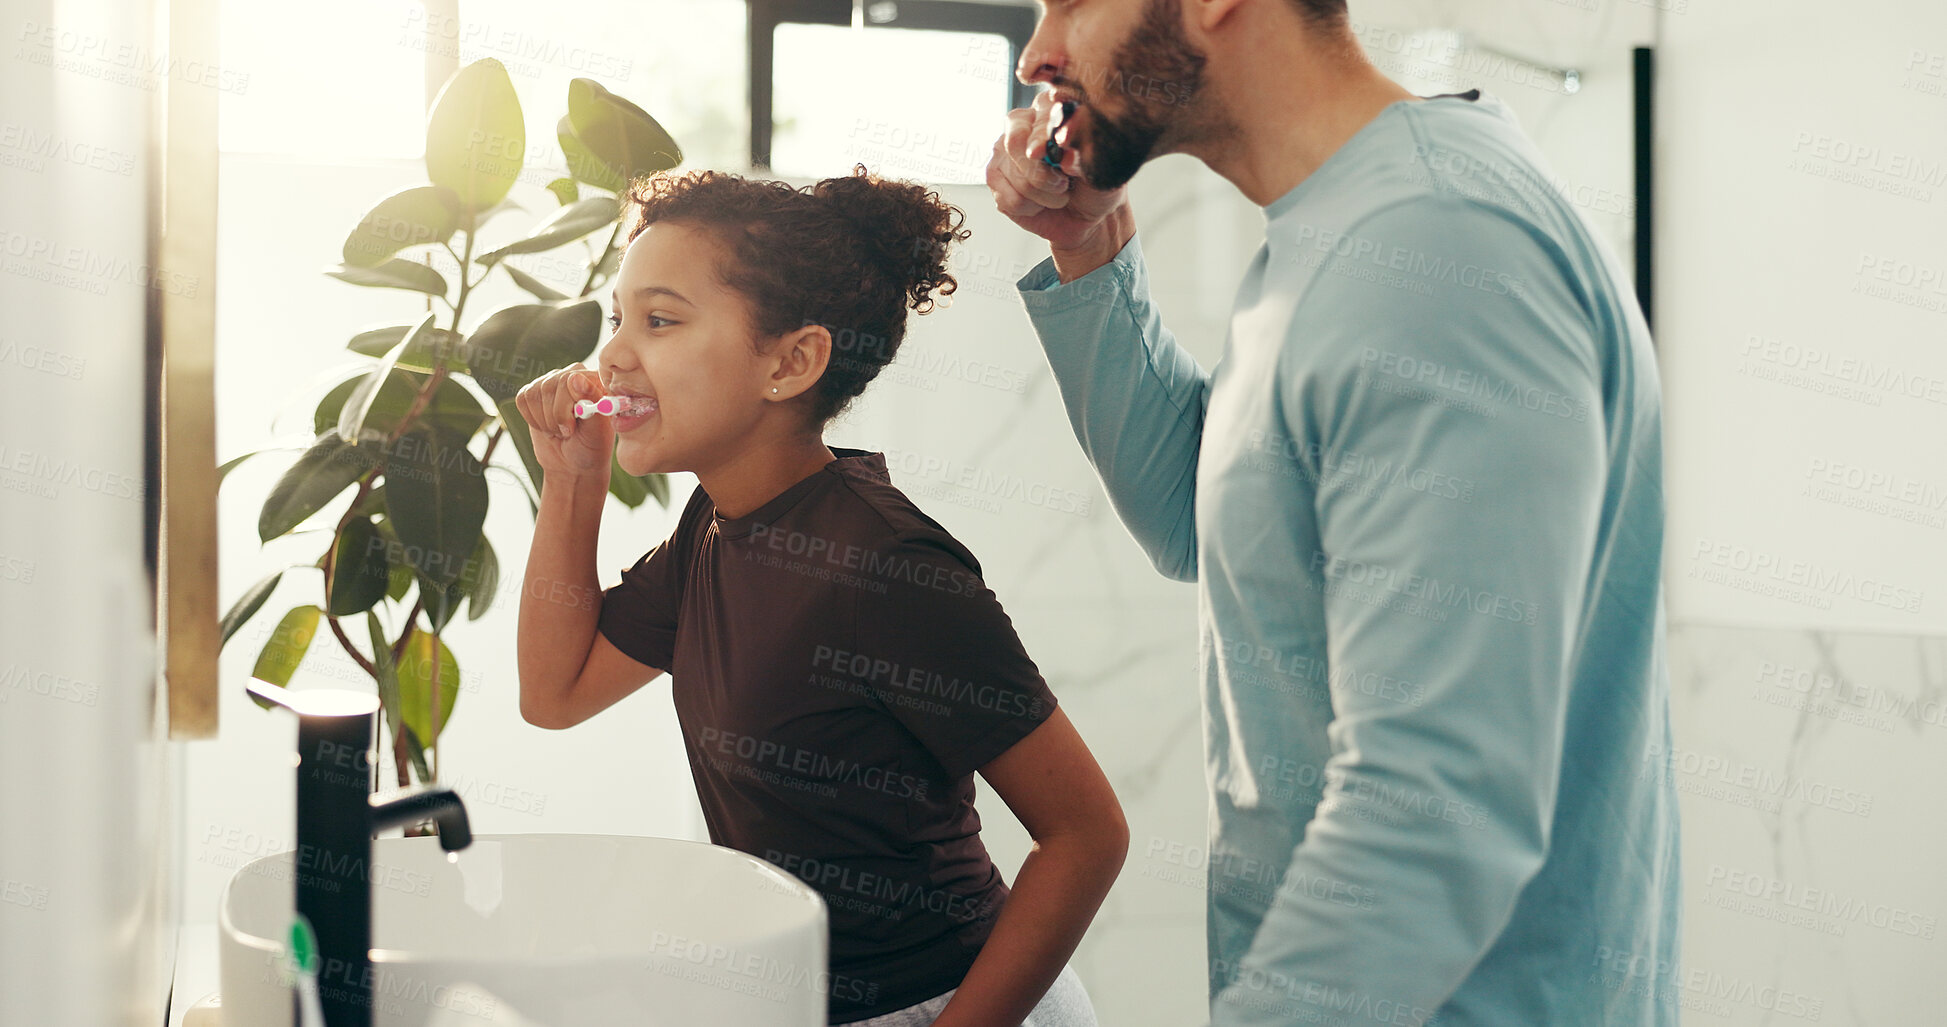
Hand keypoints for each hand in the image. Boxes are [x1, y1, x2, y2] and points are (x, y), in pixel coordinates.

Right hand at [513, 362, 612, 480]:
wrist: (573, 463)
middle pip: (550, 385)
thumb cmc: (591, 447)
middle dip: (555, 417)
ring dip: (545, 421)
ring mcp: (552, 382)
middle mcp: (573, 375)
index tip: (572, 427)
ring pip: (534, 393)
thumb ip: (592, 401)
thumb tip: (575, 377)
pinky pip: (523, 399)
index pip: (571, 378)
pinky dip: (532, 420)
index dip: (566, 406)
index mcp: (595, 381)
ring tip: (559, 430)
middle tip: (567, 432)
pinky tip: (546, 427)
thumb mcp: (598, 430)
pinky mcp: (533, 393)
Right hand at [986, 89, 1130, 258]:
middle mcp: (1022, 124)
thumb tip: (1065, 156)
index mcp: (1051, 109)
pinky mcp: (995, 177)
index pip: (1039, 116)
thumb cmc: (1094, 184)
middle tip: (1063, 185)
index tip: (1043, 153)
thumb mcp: (1099, 169)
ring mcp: (1004, 150)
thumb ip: (1082, 158)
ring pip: (1015, 176)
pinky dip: (1030, 209)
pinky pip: (1009, 199)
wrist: (1086, 214)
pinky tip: (1040, 203)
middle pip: (1015, 143)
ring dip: (1043, 196)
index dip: (1040, 137)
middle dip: (1040, 173)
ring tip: (1058, 194)